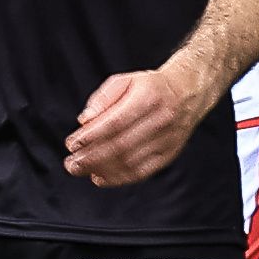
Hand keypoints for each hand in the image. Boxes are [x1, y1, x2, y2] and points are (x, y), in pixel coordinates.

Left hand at [60, 65, 208, 191]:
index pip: (116, 122)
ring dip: (101, 169)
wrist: (187, 93)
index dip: (91, 136)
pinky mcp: (169, 155)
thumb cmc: (150, 87)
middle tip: (71, 163)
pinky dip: (118, 178)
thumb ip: (102, 98)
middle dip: (91, 157)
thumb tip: (85, 121)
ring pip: (131, 162)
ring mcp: (167, 140)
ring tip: (80, 170)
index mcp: (148, 98)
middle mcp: (161, 120)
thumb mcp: (125, 81)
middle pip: (121, 145)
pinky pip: (142, 172)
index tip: (72, 144)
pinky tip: (100, 177)